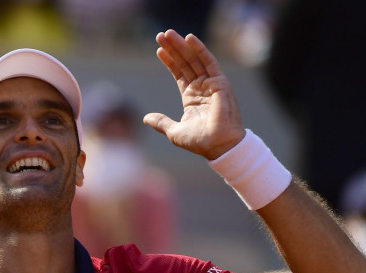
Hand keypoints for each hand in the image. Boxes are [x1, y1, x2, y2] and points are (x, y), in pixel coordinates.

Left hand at [143, 30, 244, 159]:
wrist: (218, 146)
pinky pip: (209, 61)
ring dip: (181, 46)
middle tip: (160, 35)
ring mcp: (211, 84)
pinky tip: (188, 38)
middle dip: (172, 49)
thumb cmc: (199, 142)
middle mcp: (202, 88)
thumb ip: (161, 122)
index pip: (179, 74)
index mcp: (191, 98)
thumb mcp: (174, 131)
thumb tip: (146, 118)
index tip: (159, 50)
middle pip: (185, 63)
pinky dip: (199, 49)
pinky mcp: (219, 82)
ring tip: (168, 33)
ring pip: (194, 59)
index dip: (169, 62)